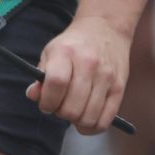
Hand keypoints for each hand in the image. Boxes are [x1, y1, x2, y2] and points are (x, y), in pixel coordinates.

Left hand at [27, 14, 129, 135]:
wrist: (106, 28)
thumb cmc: (73, 45)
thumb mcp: (51, 52)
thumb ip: (41, 77)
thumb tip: (34, 96)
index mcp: (66, 52)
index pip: (56, 83)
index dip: (47, 102)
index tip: (46, 104)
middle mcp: (89, 64)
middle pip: (72, 107)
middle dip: (61, 114)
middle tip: (61, 106)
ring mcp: (107, 76)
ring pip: (88, 117)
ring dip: (77, 121)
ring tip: (75, 110)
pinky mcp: (119, 86)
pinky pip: (105, 119)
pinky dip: (93, 127)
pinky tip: (87, 118)